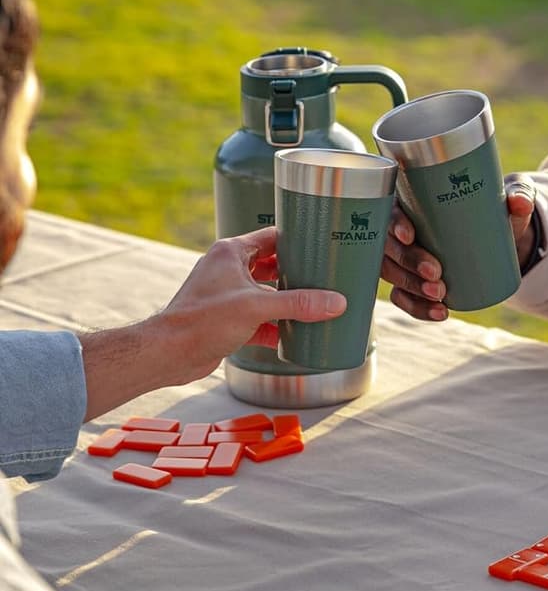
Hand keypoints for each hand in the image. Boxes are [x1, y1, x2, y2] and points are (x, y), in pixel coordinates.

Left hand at [81, 228, 345, 419]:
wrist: (169, 353)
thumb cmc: (202, 320)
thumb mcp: (256, 307)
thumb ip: (297, 303)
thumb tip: (336, 302)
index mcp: (230, 253)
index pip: (270, 237)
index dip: (296, 239)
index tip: (320, 244)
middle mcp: (227, 270)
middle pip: (270, 266)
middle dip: (295, 274)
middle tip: (324, 277)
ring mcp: (225, 296)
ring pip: (265, 294)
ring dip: (286, 301)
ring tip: (314, 305)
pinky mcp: (225, 321)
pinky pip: (258, 319)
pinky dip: (274, 326)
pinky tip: (293, 336)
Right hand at [381, 175, 536, 320]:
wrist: (502, 239)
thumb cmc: (496, 209)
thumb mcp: (510, 197)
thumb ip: (518, 194)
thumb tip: (519, 204)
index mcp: (414, 202)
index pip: (391, 210)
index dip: (394, 224)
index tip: (410, 236)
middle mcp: (402, 230)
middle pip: (389, 247)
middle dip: (408, 262)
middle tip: (435, 273)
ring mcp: (404, 258)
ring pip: (392, 274)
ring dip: (412, 289)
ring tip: (440, 296)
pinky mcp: (413, 280)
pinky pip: (404, 297)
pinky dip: (418, 308)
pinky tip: (439, 312)